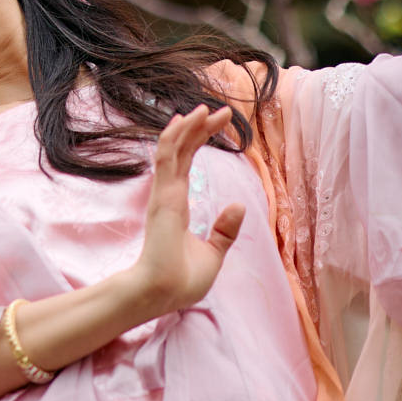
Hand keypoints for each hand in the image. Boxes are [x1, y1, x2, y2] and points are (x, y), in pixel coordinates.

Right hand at [122, 105, 246, 322]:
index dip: (199, 141)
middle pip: (182, 150)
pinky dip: (177, 135)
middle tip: (220, 111)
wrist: (162, 293)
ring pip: (174, 148)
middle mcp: (168, 194)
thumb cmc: (181, 281)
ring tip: (206, 107)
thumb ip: (223, 231)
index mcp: (176, 205)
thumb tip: (239, 206)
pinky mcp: (163, 195)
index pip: (187, 163)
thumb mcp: (212, 253)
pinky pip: (168, 157)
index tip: (217, 124)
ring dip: (190, 125)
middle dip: (200, 128)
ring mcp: (164, 193)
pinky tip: (188, 118)